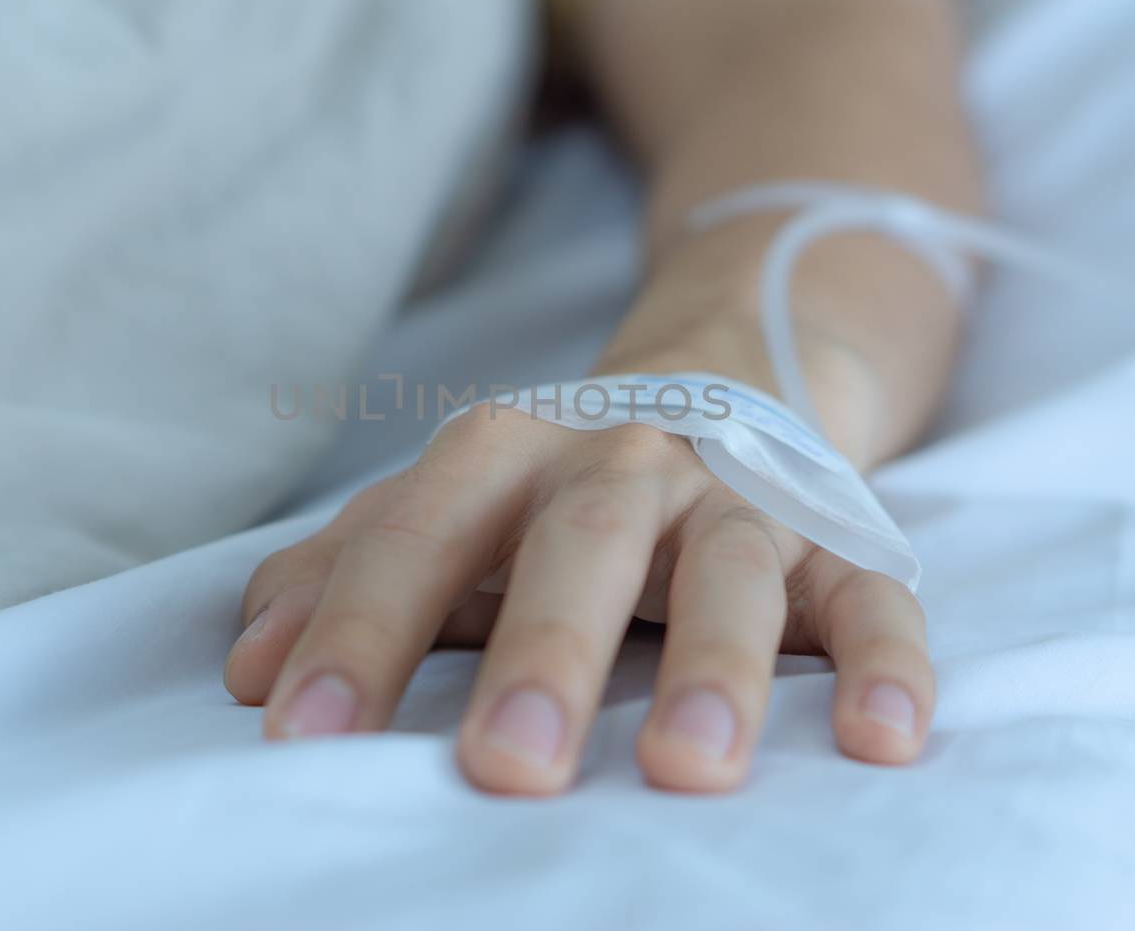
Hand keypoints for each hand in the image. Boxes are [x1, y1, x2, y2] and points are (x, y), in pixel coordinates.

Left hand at [223, 374, 934, 795]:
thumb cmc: (558, 477)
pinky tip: (884, 740)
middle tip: (504, 768)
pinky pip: (874, 592)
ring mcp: (736, 496)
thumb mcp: (450, 505)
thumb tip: (246, 665)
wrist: (729, 366)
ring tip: (686, 767)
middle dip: (543, 653)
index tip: (298, 736)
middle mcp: (622, 462)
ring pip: (730, 569)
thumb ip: (349, 572)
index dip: (359, 630)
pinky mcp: (836, 533)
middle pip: (580, 543)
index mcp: (509, 453)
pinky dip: (888, 660)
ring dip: (715, 664)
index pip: (421, 535)